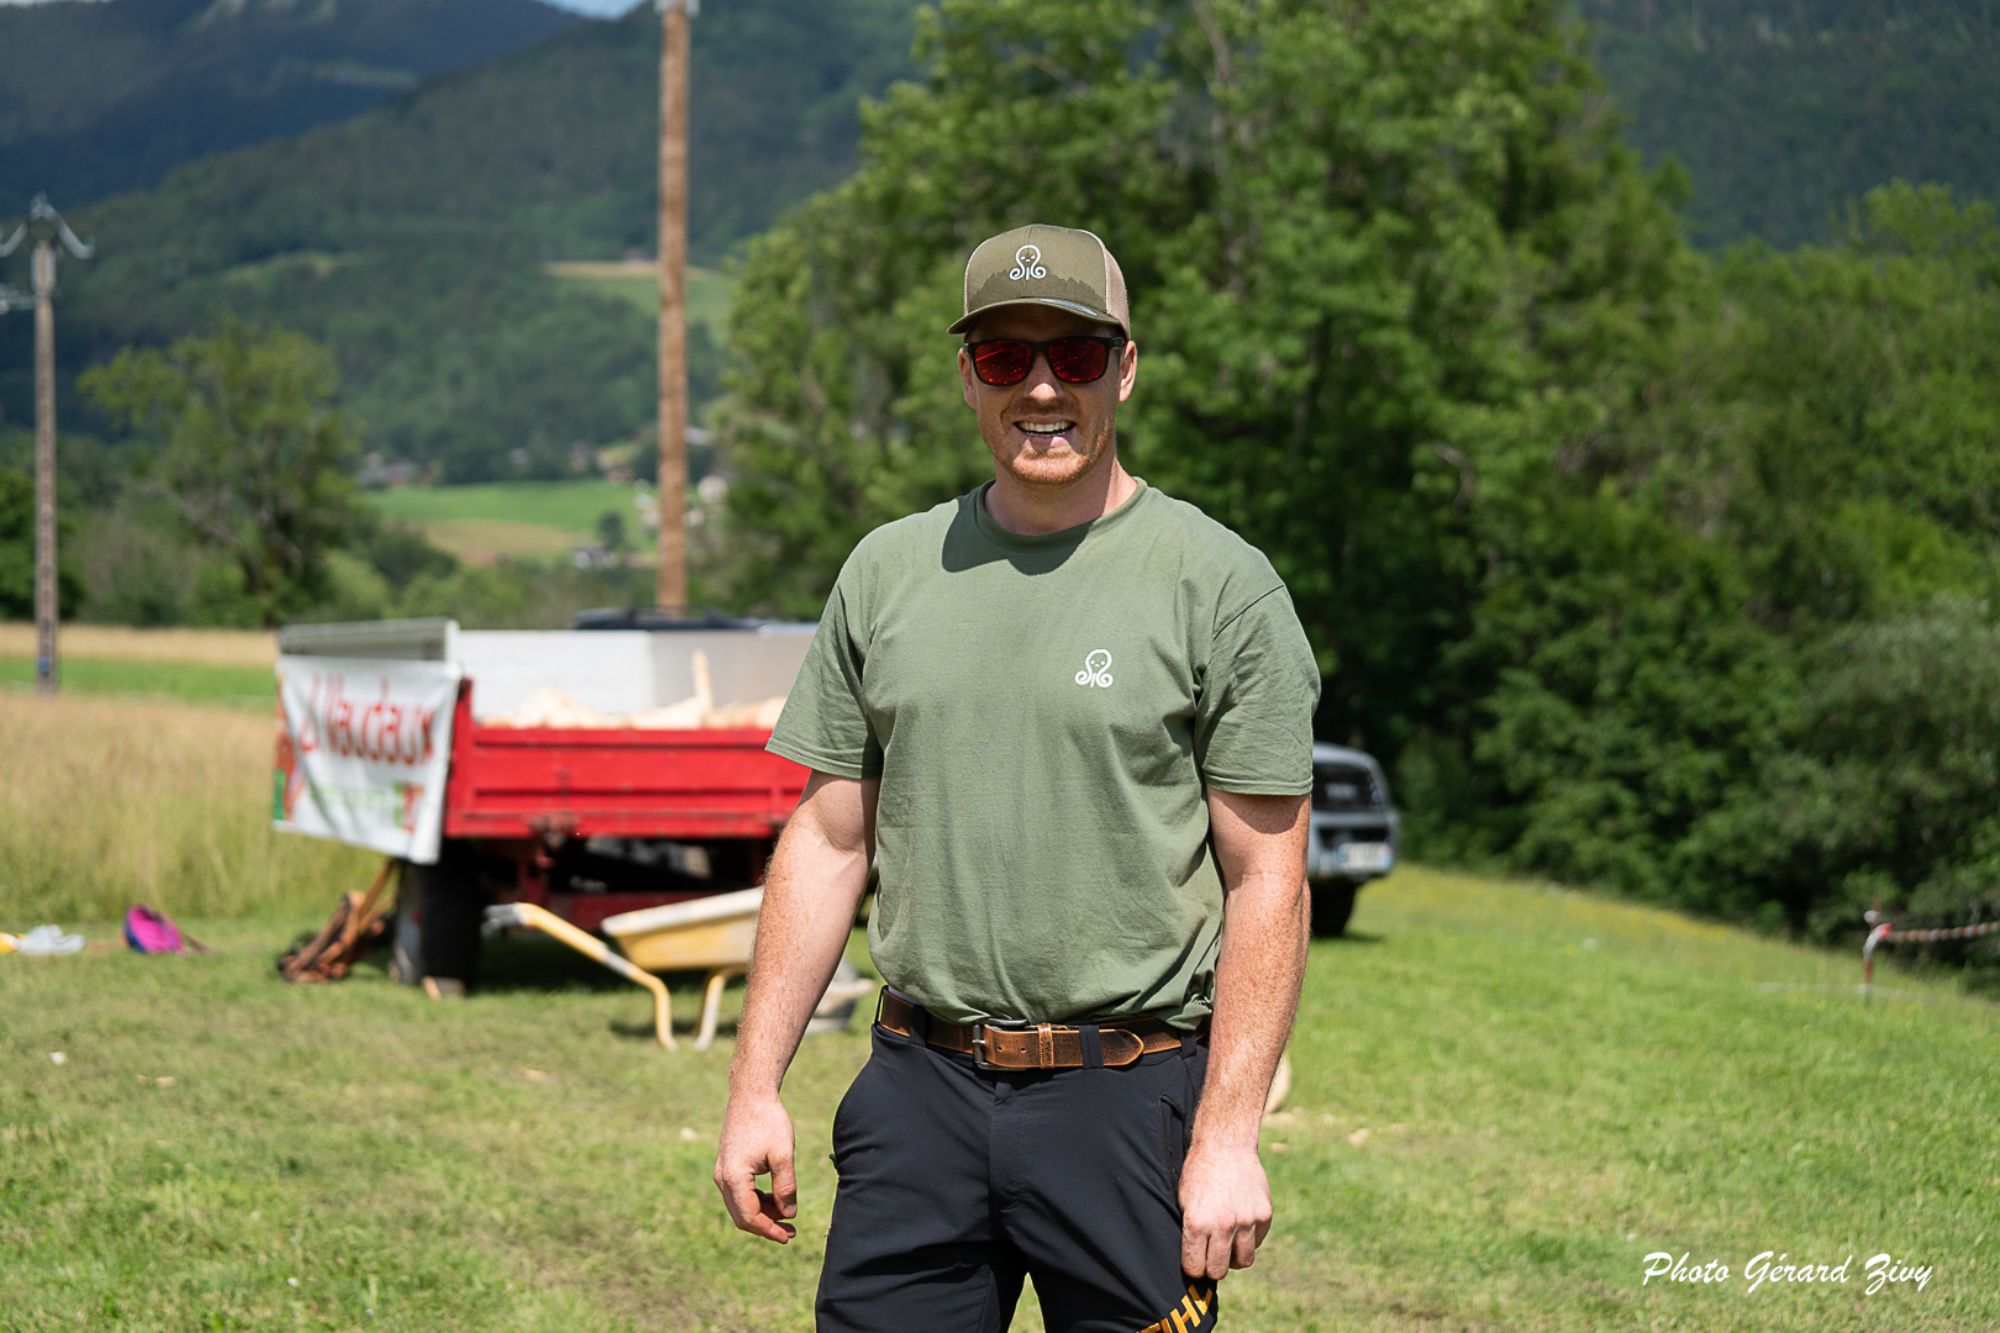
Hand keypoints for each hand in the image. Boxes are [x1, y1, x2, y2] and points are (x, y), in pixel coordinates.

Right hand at [713, 1092, 798, 1242]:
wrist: (751, 1094)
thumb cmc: (768, 1121)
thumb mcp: (782, 1155)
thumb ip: (786, 1187)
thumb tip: (789, 1214)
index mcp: (733, 1177)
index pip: (750, 1217)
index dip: (769, 1230)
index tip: (788, 1236)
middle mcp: (722, 1178)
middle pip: (741, 1216)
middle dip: (766, 1226)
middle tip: (790, 1232)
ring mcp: (721, 1172)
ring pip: (739, 1206)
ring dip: (762, 1214)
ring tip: (787, 1215)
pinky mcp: (726, 1166)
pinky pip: (739, 1193)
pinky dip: (756, 1201)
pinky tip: (775, 1199)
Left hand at [1178, 1141, 1271, 1280]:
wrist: (1225, 1144)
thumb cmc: (1199, 1173)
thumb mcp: (1184, 1201)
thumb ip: (1190, 1231)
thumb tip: (1195, 1260)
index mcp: (1197, 1223)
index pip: (1195, 1268)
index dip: (1193, 1268)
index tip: (1195, 1262)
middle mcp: (1222, 1225)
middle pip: (1219, 1270)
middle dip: (1213, 1267)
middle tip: (1211, 1257)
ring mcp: (1246, 1220)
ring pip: (1243, 1261)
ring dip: (1234, 1257)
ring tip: (1228, 1245)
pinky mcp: (1264, 1214)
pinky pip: (1257, 1242)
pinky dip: (1249, 1239)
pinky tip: (1240, 1226)